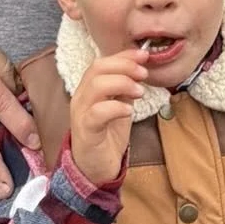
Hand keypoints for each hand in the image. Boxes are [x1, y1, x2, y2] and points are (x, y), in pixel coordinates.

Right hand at [68, 48, 147, 186]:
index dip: (123, 56)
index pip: (102, 62)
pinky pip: (98, 112)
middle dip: (124, 66)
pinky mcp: (86, 130)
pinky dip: (116, 107)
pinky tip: (129, 111)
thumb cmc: (107, 136)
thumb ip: (125, 89)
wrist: (94, 168)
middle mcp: (81, 96)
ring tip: (139, 92)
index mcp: (88, 89)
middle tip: (143, 73)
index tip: (144, 55)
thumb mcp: (119, 107)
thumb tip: (139, 70)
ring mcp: (81, 113)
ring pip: (96, 86)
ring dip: (123, 83)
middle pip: (97, 68)